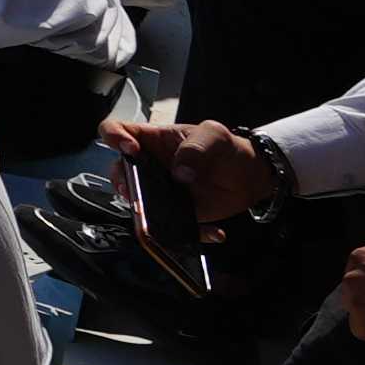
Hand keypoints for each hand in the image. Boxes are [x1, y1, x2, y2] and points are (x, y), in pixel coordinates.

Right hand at [97, 117, 276, 240]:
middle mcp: (149, 166)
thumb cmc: (226, 148)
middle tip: (136, 190)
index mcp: (152, 140)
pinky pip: (170, 227)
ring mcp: (160, 192)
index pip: (116, 131)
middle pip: (118, 171)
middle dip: (123, 182)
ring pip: (137, 204)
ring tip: (166, 216)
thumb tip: (179, 173)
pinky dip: (190, 233)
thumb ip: (195, 148)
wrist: (249, 178)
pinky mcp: (175, 214)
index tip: (130, 149)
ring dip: (146, 214)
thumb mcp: (214, 136)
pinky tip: (213, 231)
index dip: (114, 138)